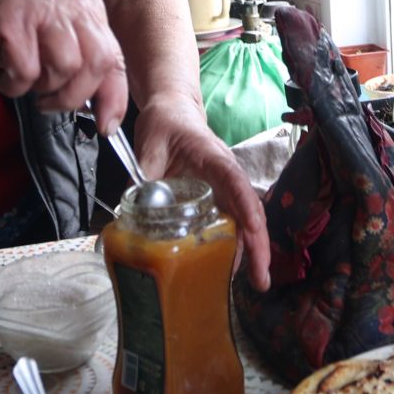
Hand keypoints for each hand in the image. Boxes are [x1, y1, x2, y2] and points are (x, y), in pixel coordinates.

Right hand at [0, 0, 128, 131]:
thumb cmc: (15, 41)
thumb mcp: (60, 51)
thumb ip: (88, 75)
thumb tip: (109, 118)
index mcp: (88, 8)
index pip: (114, 58)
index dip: (112, 97)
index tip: (106, 125)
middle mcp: (69, 2)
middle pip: (95, 62)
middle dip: (74, 95)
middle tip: (49, 102)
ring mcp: (40, 8)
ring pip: (64, 67)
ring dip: (42, 87)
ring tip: (24, 77)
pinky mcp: (10, 19)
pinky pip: (26, 71)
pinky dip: (13, 86)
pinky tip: (3, 73)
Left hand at [131, 93, 271, 291]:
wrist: (172, 112)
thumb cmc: (166, 123)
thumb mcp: (150, 144)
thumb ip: (142, 175)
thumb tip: (133, 209)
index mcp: (213, 158)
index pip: (235, 181)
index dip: (245, 205)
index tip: (253, 229)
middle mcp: (226, 176)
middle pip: (249, 210)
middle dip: (258, 244)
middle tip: (261, 278)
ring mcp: (223, 189)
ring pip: (243, 222)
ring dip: (249, 250)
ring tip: (253, 281)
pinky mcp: (216, 199)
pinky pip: (228, 224)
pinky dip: (233, 246)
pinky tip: (226, 269)